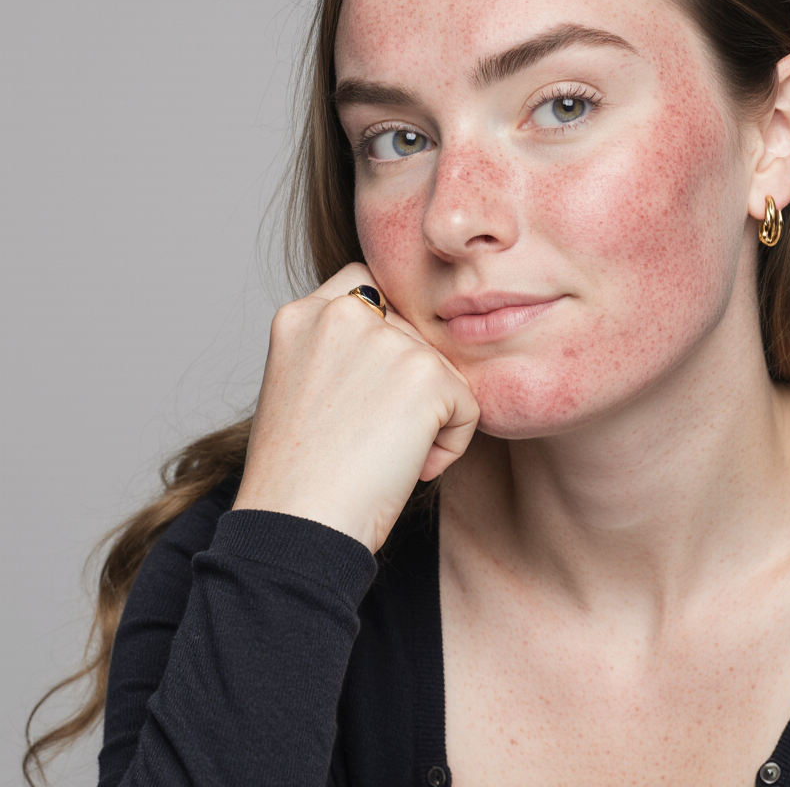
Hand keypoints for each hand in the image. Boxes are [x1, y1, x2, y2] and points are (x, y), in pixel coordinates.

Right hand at [233, 263, 479, 552]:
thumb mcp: (302, 389)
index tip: (368, 394)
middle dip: (409, 388)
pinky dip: (449, 446)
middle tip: (367, 441)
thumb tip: (406, 345)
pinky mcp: (426, 374)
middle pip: (416, 333)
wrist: (296, 529)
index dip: (384, 338)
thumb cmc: (299, 478)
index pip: (368, 287)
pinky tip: (405, 468)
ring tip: (380, 456)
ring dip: (429, 419)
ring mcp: (386, 341)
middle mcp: (343, 315)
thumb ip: (343, 351)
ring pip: (444, 370)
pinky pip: (468, 405)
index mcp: (303, 315)